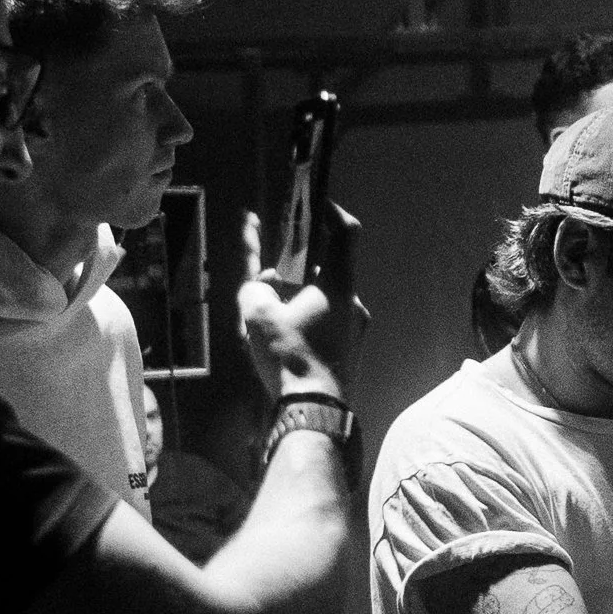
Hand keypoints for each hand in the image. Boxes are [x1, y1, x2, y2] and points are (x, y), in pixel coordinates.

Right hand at [239, 203, 367, 403]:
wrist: (314, 410)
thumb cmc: (289, 358)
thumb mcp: (256, 313)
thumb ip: (255, 284)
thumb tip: (264, 281)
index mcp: (337, 284)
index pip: (344, 231)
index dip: (329, 210)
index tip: (312, 203)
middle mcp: (354, 301)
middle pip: (329, 265)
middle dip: (300, 261)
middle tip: (275, 264)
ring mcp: (357, 326)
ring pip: (327, 295)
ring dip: (302, 291)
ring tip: (273, 303)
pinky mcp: (352, 348)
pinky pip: (330, 318)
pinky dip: (309, 314)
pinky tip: (285, 329)